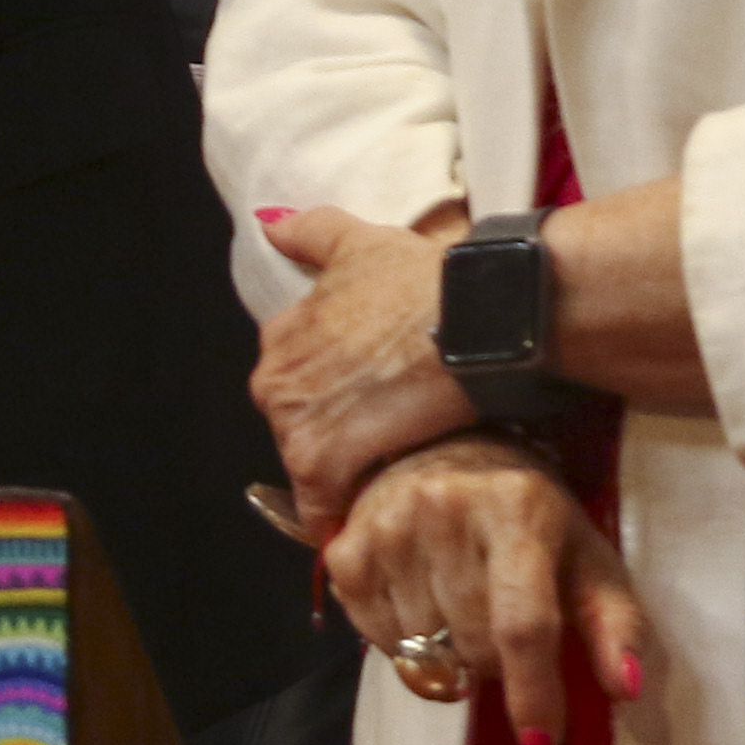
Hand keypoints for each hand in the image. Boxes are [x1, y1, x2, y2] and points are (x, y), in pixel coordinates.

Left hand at [252, 205, 477, 534]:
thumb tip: (270, 226)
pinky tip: (378, 518)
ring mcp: (291, 420)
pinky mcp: (318, 460)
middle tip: (390, 448)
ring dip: (345, 481)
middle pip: (296, 431)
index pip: (293, 386)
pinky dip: (343, 519)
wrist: (474, 321)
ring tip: (395, 480)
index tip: (366, 414)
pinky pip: (320, 510)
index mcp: (280, 334)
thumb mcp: (362, 244)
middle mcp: (272, 376)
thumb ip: (311, 233)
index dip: (332, 405)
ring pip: (308, 470)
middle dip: (336, 444)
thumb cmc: (427, 282)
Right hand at [318, 434, 649, 744]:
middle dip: (495, 664)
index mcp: (518, 510)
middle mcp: (445, 510)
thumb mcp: (587, 557)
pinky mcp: (346, 549)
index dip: (532, 692)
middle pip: (473, 645)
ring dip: (449, 655)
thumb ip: (616, 624)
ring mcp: (387, 527)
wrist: (441, 449)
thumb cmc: (530, 519)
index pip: (523, 623)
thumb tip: (626, 689)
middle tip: (502, 632)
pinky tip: (421, 607)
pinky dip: (405, 646)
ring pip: (423, 650)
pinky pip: (378, 642)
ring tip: (460, 613)